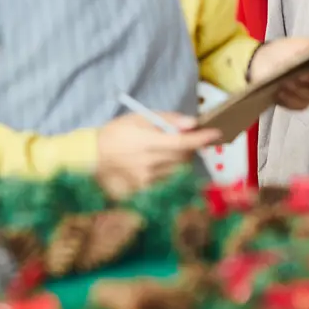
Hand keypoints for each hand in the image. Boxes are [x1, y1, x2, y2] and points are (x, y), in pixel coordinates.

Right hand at [95, 112, 220, 199]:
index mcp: (146, 141)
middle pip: (183, 156)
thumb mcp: (138, 118)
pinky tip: (158, 164)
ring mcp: (146, 179)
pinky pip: (168, 180)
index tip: (216, 133)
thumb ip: (167, 119)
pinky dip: (170, 171)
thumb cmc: (117, 133)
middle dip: (189, 147)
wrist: (92, 157)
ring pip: (178, 169)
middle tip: (183, 140)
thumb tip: (192, 123)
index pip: (181, 142)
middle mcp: (148, 162)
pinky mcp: (144, 190)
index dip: (201, 138)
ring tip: (166, 152)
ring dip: (181, 160)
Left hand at [248, 37, 308, 110]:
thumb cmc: (288, 52)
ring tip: (286, 82)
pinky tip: (280, 92)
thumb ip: (307, 47)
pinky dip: (289, 98)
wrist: (270, 63)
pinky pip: (298, 104)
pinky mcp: (300, 104)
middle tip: (301, 74)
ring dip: (298, 89)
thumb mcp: (297, 44)